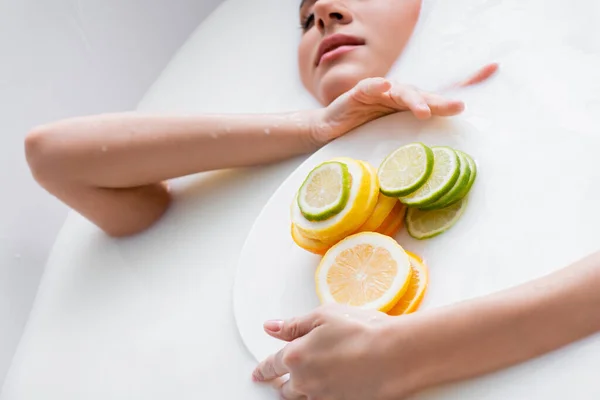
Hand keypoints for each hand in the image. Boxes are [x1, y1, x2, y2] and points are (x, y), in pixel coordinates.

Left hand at [252, 304, 421, 399]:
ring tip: (301, 385)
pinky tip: (324, 390)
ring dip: (297, 392)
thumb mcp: (324, 315)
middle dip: (280, 383)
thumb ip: (294, 324)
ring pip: (301, 399)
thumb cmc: (363, 330)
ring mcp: (324, 396)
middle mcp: (306, 380)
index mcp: (296, 355)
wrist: (395, 354)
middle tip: (278, 380)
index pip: (272, 365)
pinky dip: (317, 397)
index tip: (258, 373)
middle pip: (284, 388)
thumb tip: (272, 327)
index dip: (263, 369)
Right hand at [311, 63, 498, 145]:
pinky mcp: (357, 94)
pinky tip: (385, 86)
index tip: (488, 80)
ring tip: (422, 110)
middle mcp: (397, 98)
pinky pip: (369, 87)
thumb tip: (440, 170)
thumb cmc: (360, 138)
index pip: (436, 99)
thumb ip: (410, 147)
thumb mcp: (388, 143)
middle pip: (423, 96)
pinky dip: (377, 86)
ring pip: (400, 91)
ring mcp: (378, 93)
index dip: (460, 90)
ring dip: (413, 99)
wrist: (327, 133)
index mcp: (408, 109)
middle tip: (457, 108)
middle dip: (440, 101)